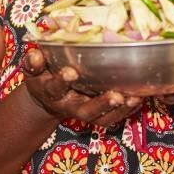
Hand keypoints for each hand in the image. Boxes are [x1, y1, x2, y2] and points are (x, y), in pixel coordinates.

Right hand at [21, 48, 141, 126]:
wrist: (47, 99)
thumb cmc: (43, 77)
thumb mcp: (34, 69)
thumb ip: (34, 62)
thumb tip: (36, 54)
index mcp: (51, 92)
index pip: (55, 88)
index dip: (62, 81)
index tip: (71, 71)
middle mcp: (69, 106)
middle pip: (85, 110)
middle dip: (101, 104)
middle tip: (116, 95)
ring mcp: (84, 113)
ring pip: (102, 118)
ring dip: (119, 110)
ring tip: (133, 98)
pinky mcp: (97, 117)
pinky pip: (113, 119)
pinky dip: (127, 111)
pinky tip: (139, 99)